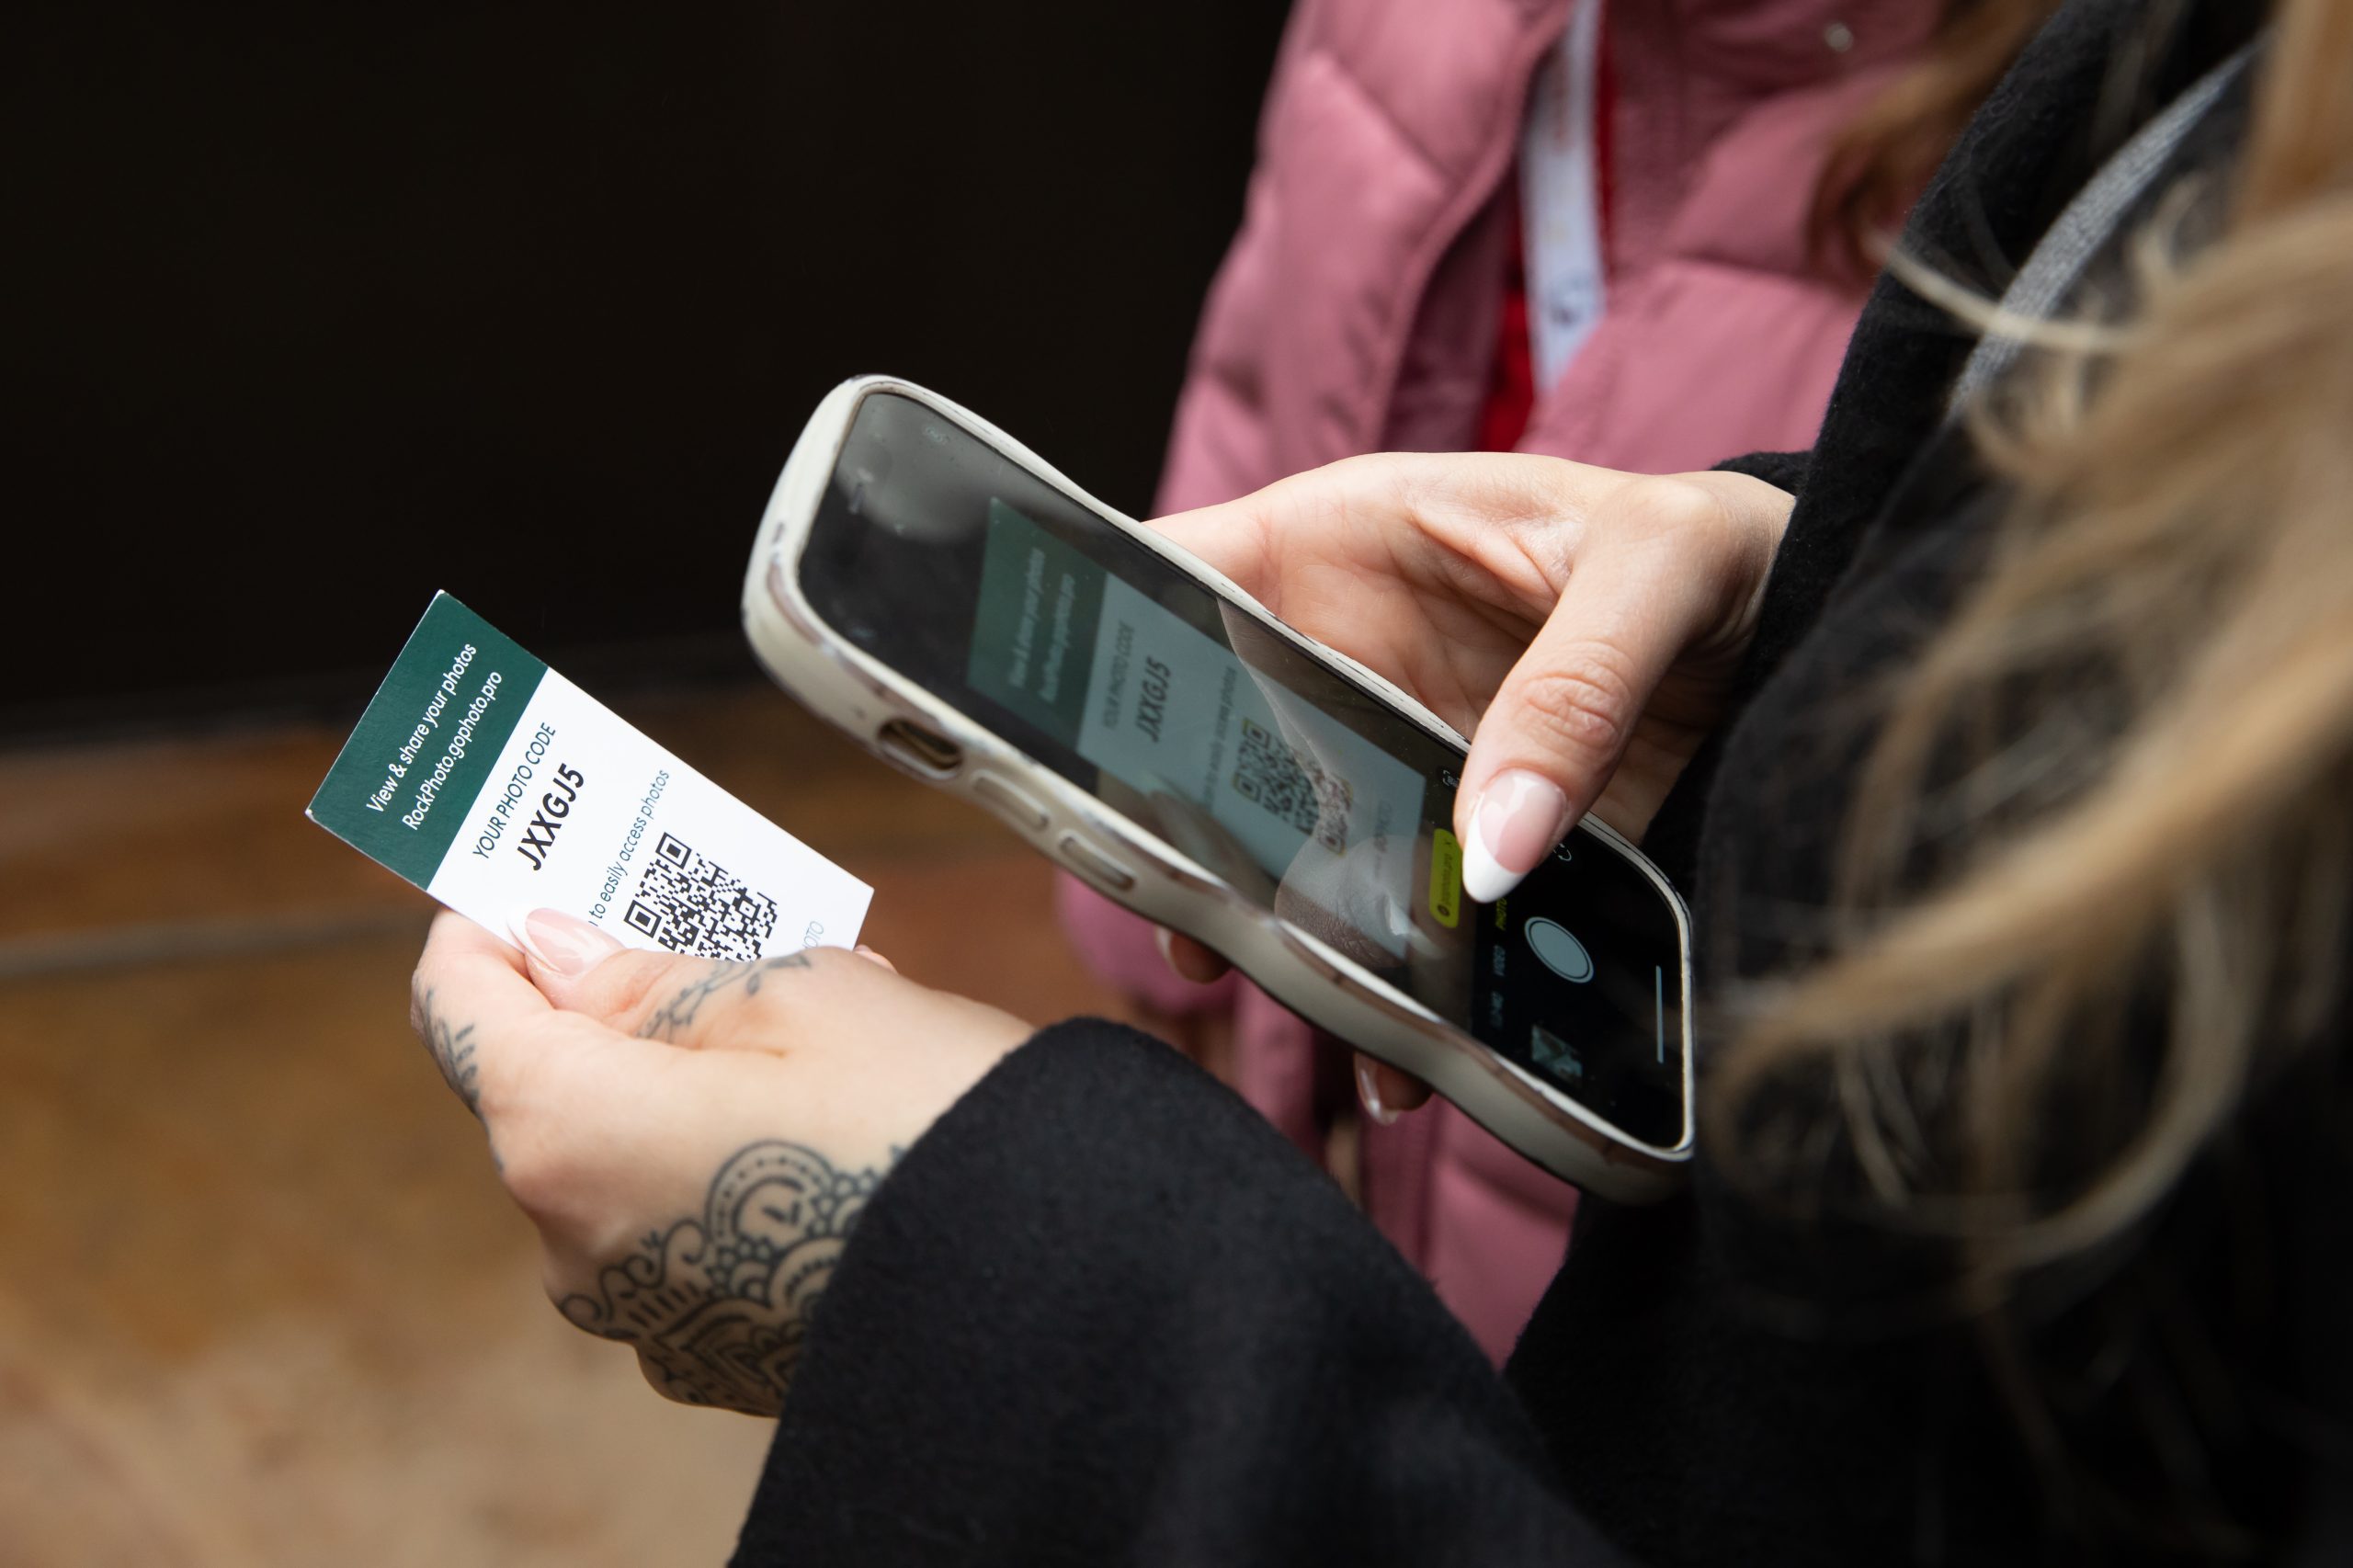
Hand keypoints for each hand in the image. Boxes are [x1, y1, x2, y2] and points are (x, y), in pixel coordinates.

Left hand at [410, 909, 1029, 1413]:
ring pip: (626, 1156)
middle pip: (548, 1087)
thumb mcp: (791, 991)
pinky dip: (726, 1163)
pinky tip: (832, 1119)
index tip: (527, 880)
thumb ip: (649, 977)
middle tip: (717, 935)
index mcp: (567, 1136)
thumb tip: (560, 959)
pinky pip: (686, 1228)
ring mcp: (648, 1315)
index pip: (458, 1009)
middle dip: (617, 1002)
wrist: (1065, 1284)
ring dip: (684, 1082)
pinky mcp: (719, 1354)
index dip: (484, 927)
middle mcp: (578, 1246)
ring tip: (816, 1025)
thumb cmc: (928, 1116)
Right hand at [1148, 452, 1791, 1111]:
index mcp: (1351, 541)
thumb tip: (1489, 849)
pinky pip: (1394, 923)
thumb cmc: (1725, 542)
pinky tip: (1413, 1055)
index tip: (1069, 746)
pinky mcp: (1467, 846)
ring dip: (1287, 942)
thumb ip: (1573, 688)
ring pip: (1291, 856)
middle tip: (1190, 932)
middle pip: (1211, 746)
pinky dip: (1393, 994)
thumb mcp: (1660, 567)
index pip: (1179, 572)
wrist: (1822, 622)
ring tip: (1317, 1016)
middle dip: (1185, 842)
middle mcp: (1349, 658)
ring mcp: (1401, 759)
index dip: (1102, 645)